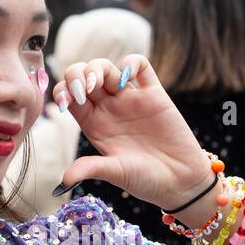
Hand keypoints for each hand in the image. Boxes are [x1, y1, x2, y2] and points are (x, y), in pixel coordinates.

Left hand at [51, 55, 212, 211]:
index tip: (67, 102)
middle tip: (85, 90)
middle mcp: (109, 109)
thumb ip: (91, 169)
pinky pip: (140, 67)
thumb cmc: (147, 181)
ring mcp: (131, 100)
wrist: (182, 181)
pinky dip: (131, 63)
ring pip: (107, 68)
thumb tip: (64, 180)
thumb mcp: (116, 173)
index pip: (69, 96)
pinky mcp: (154, 95)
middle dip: (77, 75)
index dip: (63, 92)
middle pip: (83, 76)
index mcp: (94, 125)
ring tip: (102, 85)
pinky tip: (127, 78)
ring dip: (99, 68)